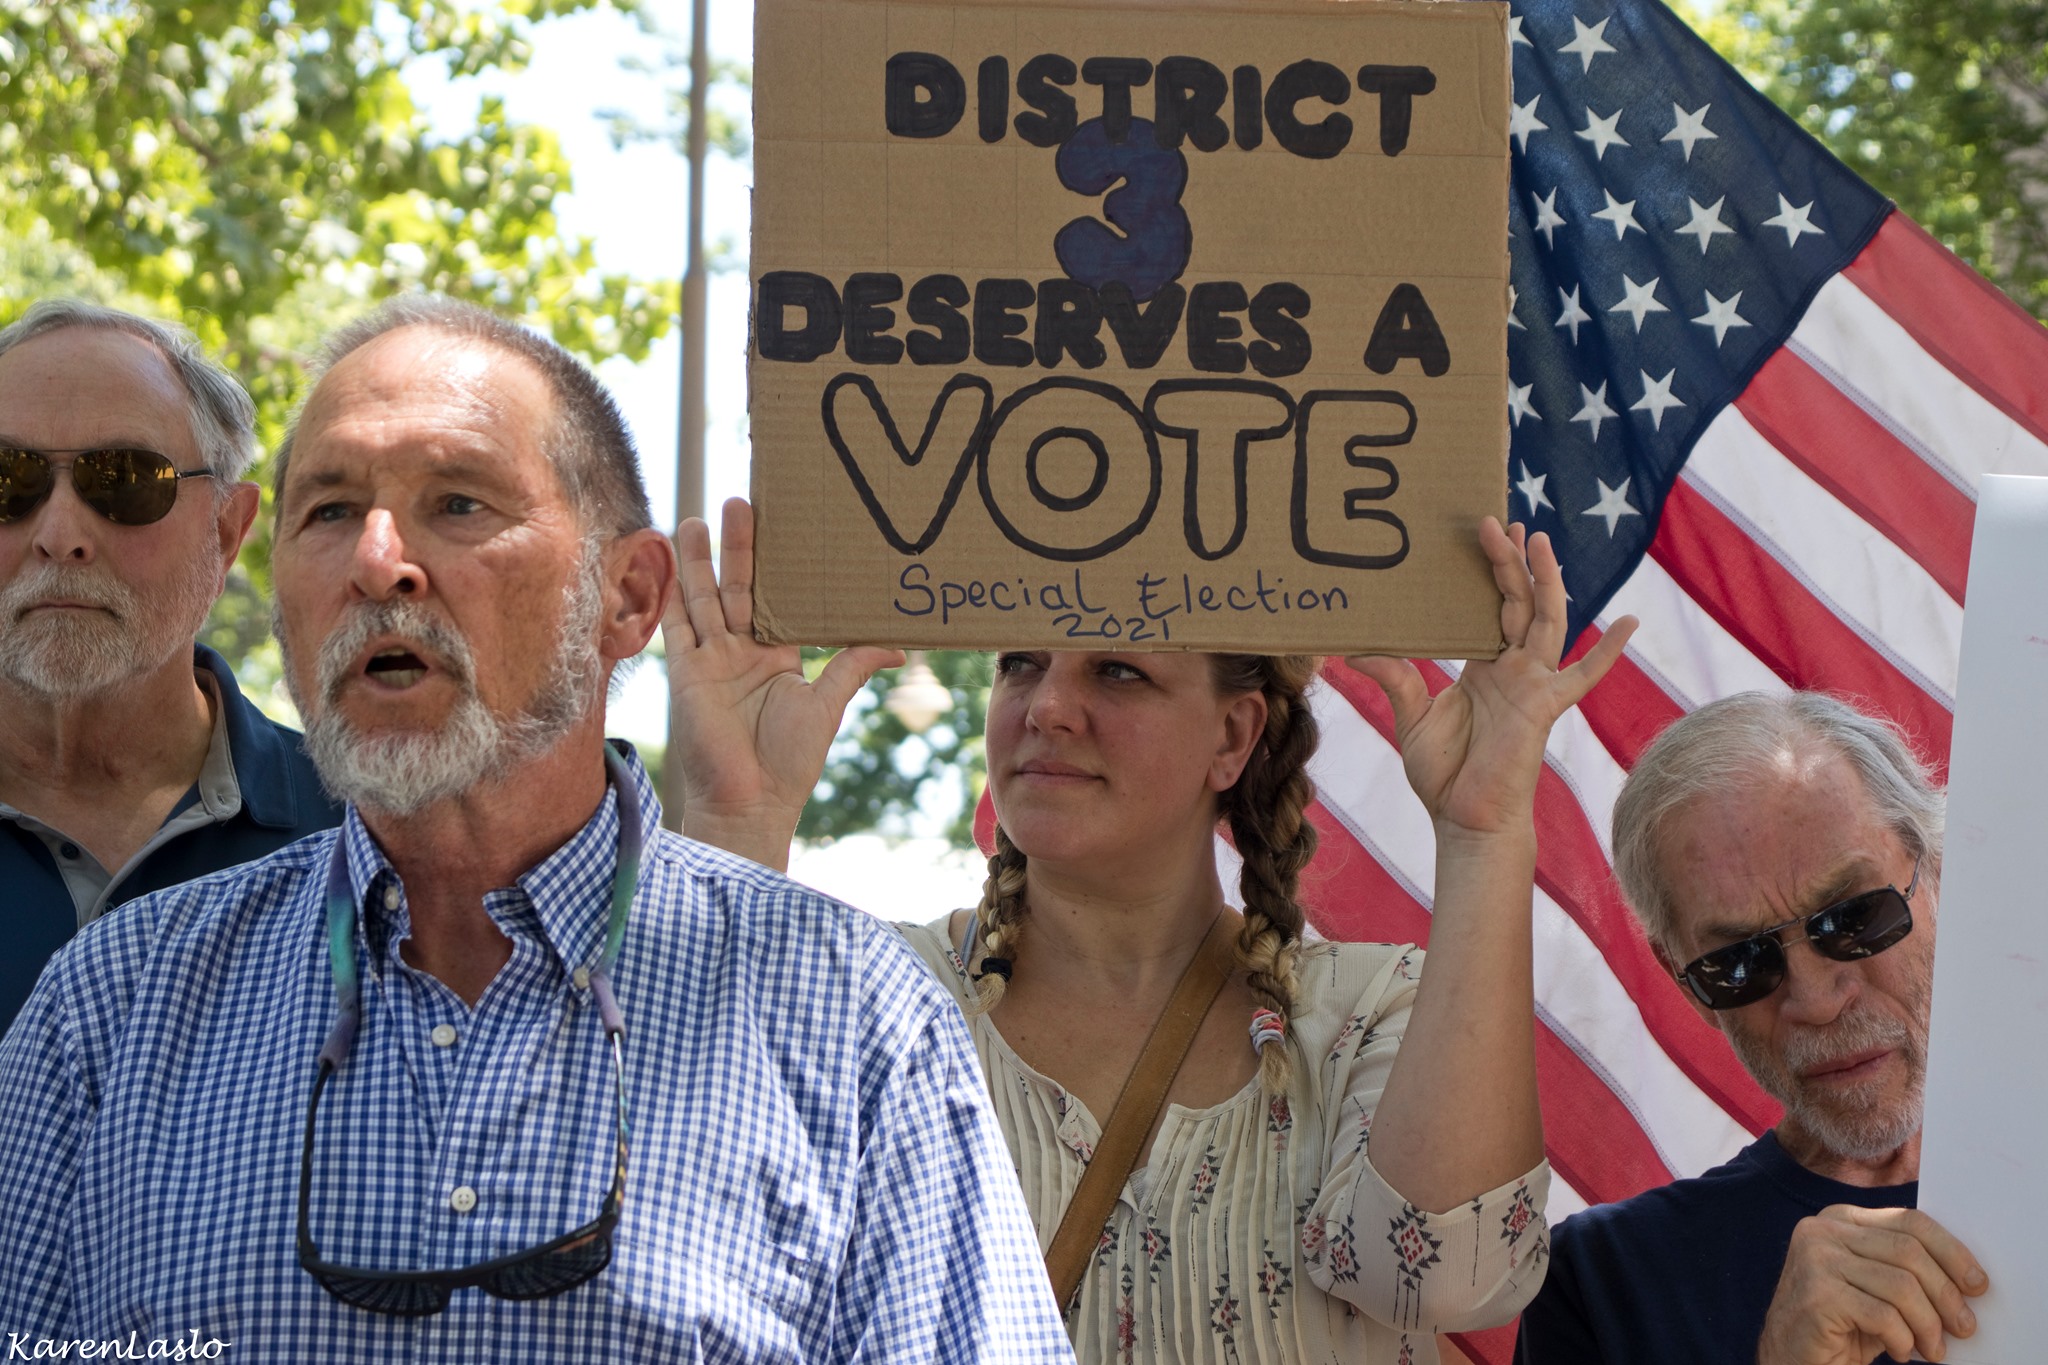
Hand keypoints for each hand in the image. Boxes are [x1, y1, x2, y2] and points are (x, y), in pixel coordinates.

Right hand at [664, 498, 901, 867]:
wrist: (753, 801)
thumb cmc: (792, 761)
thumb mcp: (828, 704)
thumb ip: (853, 666)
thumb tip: (898, 645)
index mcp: (776, 656)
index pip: (772, 598)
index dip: (772, 564)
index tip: (777, 524)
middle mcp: (740, 653)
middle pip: (736, 588)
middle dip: (737, 547)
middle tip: (741, 501)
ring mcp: (710, 661)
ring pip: (702, 599)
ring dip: (698, 561)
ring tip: (696, 519)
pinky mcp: (686, 675)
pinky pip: (675, 628)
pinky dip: (669, 596)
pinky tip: (663, 565)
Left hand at [1344, 518, 1633, 838]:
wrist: (1464, 820)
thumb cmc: (1442, 776)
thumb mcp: (1412, 717)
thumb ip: (1394, 677)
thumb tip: (1355, 648)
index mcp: (1484, 667)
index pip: (1491, 608)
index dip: (1490, 573)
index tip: (1482, 533)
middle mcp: (1513, 669)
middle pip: (1517, 602)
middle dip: (1510, 563)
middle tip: (1496, 522)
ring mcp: (1533, 685)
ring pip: (1545, 621)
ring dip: (1545, 581)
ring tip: (1539, 540)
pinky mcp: (1545, 707)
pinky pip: (1582, 676)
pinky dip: (1606, 653)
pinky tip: (1630, 622)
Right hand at [1758, 1206, 1986, 1364]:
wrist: (1790, 1358)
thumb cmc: (1841, 1324)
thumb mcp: (1875, 1286)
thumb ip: (1904, 1267)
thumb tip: (1968, 1278)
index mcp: (1840, 1218)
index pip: (1909, 1221)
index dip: (1952, 1252)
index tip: (1978, 1284)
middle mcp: (1823, 1230)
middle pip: (1910, 1252)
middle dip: (1946, 1295)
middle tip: (1964, 1328)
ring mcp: (1815, 1259)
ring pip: (1901, 1285)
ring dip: (1928, 1325)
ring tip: (1933, 1349)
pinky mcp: (1817, 1294)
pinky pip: (1883, 1315)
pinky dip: (1902, 1340)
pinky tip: (1899, 1352)